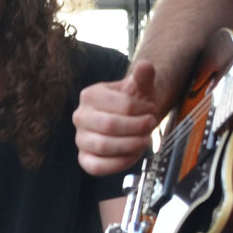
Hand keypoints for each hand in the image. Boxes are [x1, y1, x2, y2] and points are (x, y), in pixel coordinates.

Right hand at [74, 61, 159, 175]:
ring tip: (145, 140)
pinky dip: (119, 163)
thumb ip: (143, 76)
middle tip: (151, 125)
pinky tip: (133, 155)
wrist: (130, 118)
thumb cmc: (133, 102)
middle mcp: (80, 116)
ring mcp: (80, 139)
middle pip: (110, 126)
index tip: (152, 109)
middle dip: (137, 127)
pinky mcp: (84, 159)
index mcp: (90, 95)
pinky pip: (97, 167)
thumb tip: (145, 66)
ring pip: (103, 146)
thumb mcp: (140, 86)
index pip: (120, 104)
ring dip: (131, 145)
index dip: (141, 109)